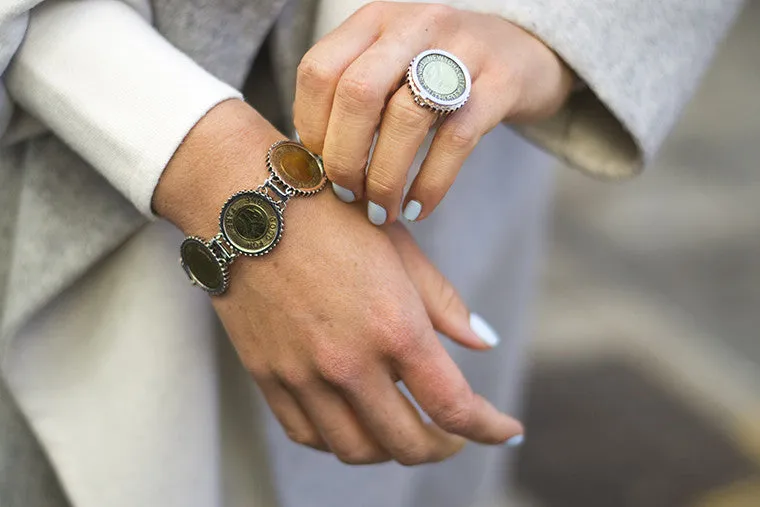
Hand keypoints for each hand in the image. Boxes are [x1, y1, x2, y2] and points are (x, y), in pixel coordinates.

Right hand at [154, 99, 521, 464]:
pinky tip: (353, 420)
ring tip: (403, 427)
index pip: (454, 407)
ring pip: (356, 451)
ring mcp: (302, 375)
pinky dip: (339, 440)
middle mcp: (349, 362)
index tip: (508, 431)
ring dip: (390, 449)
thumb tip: (483, 342)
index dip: (490, 429)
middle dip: (442, 447)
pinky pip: (307, 435)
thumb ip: (444, 303)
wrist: (246, 203)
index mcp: (394, 327)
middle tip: (452, 435)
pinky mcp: (266, 376)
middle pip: (408, 444)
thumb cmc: (330, 214)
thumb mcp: (399, 248)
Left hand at [294, 2, 573, 223]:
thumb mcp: (392, 64)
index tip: (317, 166)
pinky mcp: (500, 83)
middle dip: (344, 156)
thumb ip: (352, 95)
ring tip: (380, 210)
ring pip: (406, 118)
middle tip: (347, 194)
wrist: (522, 52)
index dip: (311, 127)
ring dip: (385, 177)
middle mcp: (414, 25)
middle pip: (358, 93)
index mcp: (375, 21)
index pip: (320, 71)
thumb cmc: (439, 70)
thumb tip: (307, 157)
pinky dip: (431, 184)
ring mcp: (461, 50)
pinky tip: (418, 208)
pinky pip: (456, 140)